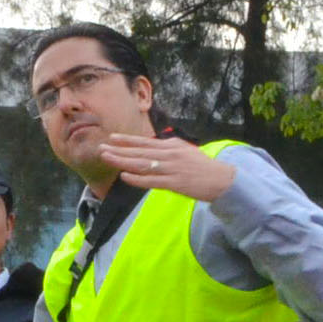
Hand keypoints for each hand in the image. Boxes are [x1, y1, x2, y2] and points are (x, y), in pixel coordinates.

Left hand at [98, 133, 237, 200]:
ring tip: (107, 158)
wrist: (221, 179)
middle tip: (101, 148)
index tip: (111, 138)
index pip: (145, 142)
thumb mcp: (185, 150)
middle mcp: (169, 155)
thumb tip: (153, 147)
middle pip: (139, 152)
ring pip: (141, 164)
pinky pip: (151, 181)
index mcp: (171, 146)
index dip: (127, 140)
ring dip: (122, 161)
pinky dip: (137, 178)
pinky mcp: (174, 183)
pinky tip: (124, 176)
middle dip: (118, 150)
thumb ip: (168, 149)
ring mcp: (171, 169)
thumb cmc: (203, 166)